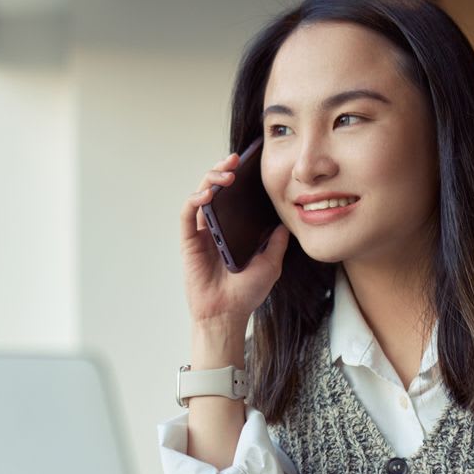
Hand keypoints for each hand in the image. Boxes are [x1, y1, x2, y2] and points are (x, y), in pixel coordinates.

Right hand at [180, 154, 288, 327]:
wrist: (228, 314)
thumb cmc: (246, 293)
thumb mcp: (271, 262)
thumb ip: (276, 241)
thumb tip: (286, 220)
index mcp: (232, 229)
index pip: (233, 196)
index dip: (238, 176)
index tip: (250, 163)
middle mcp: (215, 227)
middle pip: (214, 189)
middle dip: (223, 169)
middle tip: (236, 159)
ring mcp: (201, 233)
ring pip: (200, 195)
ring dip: (210, 179)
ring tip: (226, 173)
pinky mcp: (189, 241)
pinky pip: (187, 214)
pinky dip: (195, 200)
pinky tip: (207, 195)